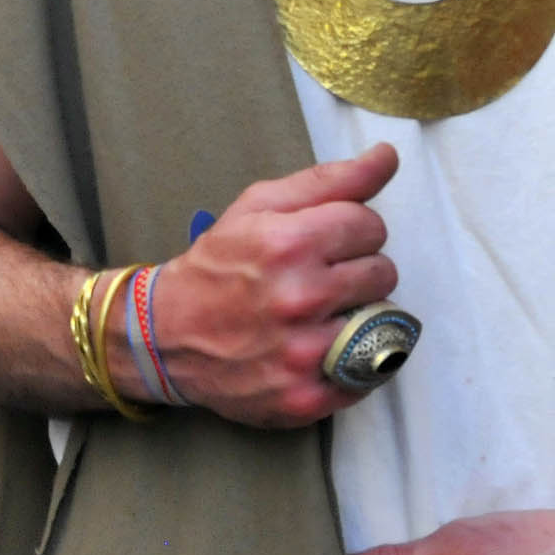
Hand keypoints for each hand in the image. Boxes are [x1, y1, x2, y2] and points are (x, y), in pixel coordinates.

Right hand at [147, 144, 399, 427]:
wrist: (165, 336)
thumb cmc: (217, 265)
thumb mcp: (259, 207)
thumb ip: (329, 181)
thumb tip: (388, 156)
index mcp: (288, 243)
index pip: (371, 225)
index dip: (350, 230)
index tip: (325, 242)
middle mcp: (299, 299)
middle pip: (383, 273)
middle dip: (357, 270)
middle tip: (320, 278)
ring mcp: (304, 354)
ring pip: (383, 323)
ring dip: (359, 315)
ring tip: (322, 314)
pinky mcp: (307, 397)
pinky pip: (371, 374)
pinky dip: (355, 361)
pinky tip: (322, 348)